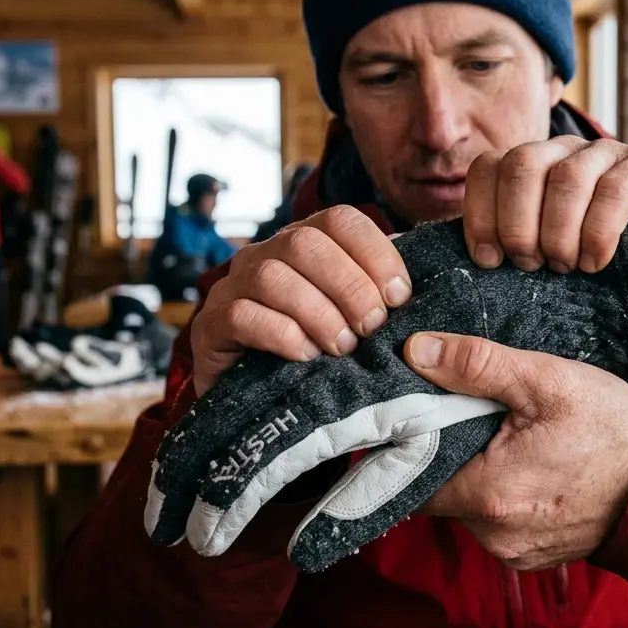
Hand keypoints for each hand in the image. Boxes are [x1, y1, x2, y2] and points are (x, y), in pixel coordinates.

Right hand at [191, 206, 411, 395]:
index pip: (341, 220)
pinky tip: (306, 355)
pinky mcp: (211, 325)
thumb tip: (417, 282)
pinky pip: (242, 315)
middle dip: (349, 285)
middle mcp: (267, 254)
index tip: (400, 296)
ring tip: (343, 348)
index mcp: (307, 242)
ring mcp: (234, 287)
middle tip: (373, 327)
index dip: (375, 252)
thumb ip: (379, 295)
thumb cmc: (319, 355)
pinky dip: (281, 334)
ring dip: (317, 312)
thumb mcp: (354, 320)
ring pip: (272, 277)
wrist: (261, 408)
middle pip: (306, 243)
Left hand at [405, 331, 627, 570]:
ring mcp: (513, 551)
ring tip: (507, 440)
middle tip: (477, 418)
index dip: (411, 441)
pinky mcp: (532, 557)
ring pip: (467, 507)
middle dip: (449, 453)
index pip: (411, 473)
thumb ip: (475, 365)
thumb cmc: (611, 430)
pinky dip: (501, 496)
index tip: (424, 413)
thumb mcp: (545, 381)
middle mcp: (492, 534)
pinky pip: (496, 523)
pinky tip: (527, 468)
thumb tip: (416, 351)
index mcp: (487, 493)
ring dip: (476, 474)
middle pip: (438, 490)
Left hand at [463, 136, 627, 273]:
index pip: (487, 168)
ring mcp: (602, 152)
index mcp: (527, 164)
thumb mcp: (542, 243)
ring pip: (566, 178)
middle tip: (530, 263)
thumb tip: (478, 263)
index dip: (481, 214)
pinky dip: (598, 233)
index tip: (488, 259)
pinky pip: (614, 191)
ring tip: (564, 266)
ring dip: (558, 232)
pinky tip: (594, 262)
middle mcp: (560, 149)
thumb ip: (511, 242)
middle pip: (521, 165)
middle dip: (518, 224)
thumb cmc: (585, 246)